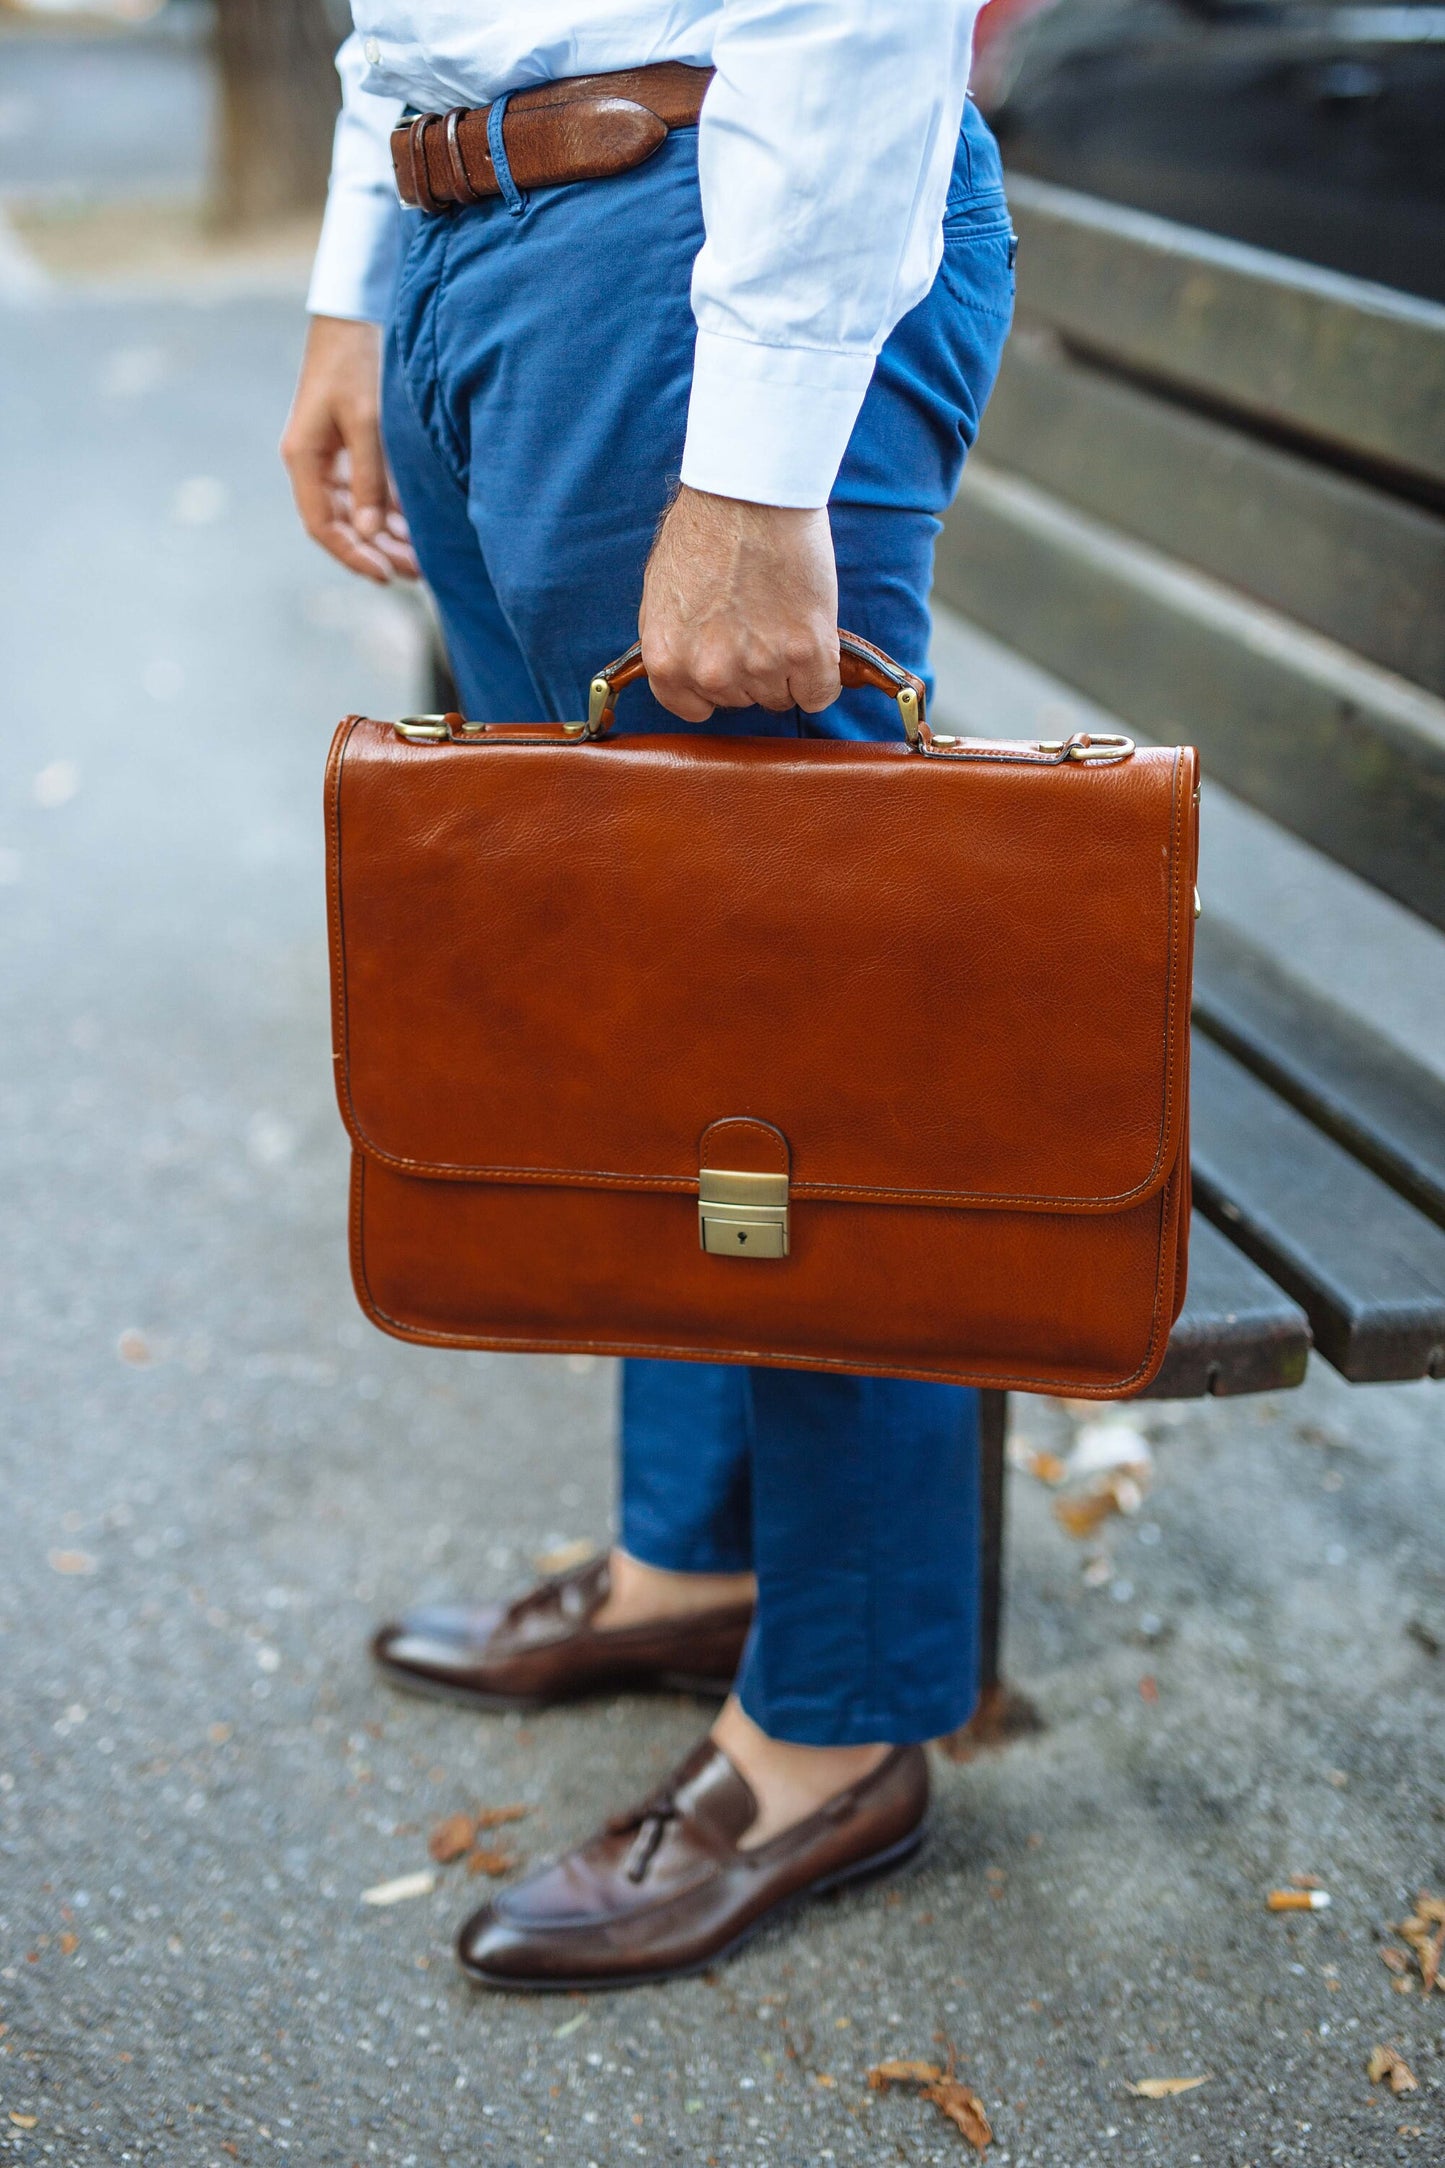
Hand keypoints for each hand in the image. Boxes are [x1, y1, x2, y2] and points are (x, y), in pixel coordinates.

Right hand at [280, 316, 418, 583]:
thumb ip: (369, 478)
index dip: (352, 554)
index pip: (322, 524)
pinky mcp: (353, 450)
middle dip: (377, 552)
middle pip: (343, 525)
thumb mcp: (365, 420)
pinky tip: (418, 532)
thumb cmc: (354, 363)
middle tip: (415, 575)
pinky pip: (371, 494)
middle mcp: (314, 465)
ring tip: (421, 562)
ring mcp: (333, 459)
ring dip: (388, 538)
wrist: (353, 319)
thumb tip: (372, 533)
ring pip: (359, 513)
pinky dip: (393, 514)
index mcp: (304, 459)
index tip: (385, 574)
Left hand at [639, 486, 840, 720]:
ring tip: (784, 616)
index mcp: (667, 660)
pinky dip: (822, 676)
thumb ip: (679, 642)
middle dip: (753, 668)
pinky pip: (819, 693)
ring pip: (782, 697)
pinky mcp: (805, 652)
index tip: (729, 662)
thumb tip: (694, 668)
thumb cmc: (707, 527)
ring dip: (789, 668)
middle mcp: (709, 672)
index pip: (694, 708)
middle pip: (743, 700)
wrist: (751, 490)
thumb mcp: (665, 593)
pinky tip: (815, 643)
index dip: (715, 684)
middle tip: (761, 620)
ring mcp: (758, 665)